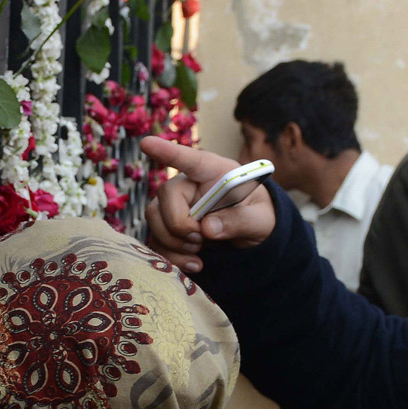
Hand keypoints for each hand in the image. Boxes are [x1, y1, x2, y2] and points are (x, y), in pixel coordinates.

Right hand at [140, 136, 276, 273]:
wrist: (253, 237)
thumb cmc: (258, 216)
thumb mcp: (261, 219)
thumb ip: (240, 220)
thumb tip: (208, 228)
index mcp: (215, 172)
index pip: (190, 159)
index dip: (167, 152)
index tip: (146, 144)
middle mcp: (190, 185)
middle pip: (165, 195)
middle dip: (178, 223)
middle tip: (200, 239)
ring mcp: (177, 206)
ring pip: (154, 218)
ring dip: (173, 241)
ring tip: (199, 251)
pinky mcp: (170, 228)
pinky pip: (157, 241)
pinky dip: (172, 257)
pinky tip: (195, 264)